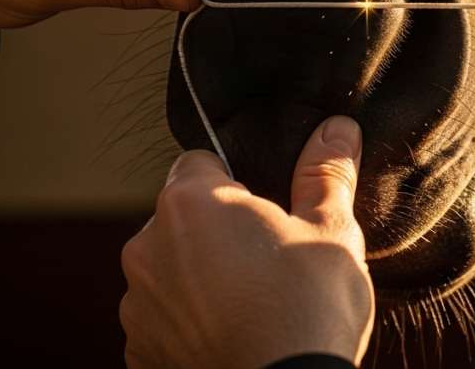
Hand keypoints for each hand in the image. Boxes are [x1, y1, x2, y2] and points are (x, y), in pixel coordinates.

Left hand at [119, 116, 373, 368]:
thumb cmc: (307, 310)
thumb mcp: (331, 232)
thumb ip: (325, 175)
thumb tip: (336, 128)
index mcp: (190, 203)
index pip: (200, 163)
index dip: (237, 183)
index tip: (268, 212)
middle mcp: (147, 247)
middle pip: (183, 219)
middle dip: (218, 233)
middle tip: (269, 262)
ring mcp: (138, 304)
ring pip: (171, 271)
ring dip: (200, 280)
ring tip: (253, 307)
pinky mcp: (140, 351)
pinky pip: (165, 321)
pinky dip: (191, 326)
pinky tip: (233, 338)